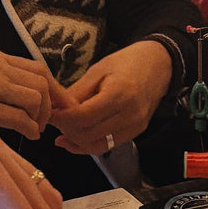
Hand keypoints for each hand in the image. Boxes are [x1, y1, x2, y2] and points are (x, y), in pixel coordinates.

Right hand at [0, 49, 66, 143]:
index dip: (55, 90)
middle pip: (43, 83)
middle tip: (47, 122)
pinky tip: (26, 136)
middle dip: (52, 105)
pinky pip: (21, 119)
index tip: (61, 106)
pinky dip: (30, 130)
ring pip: (36, 100)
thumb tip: (29, 95)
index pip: (38, 69)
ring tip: (34, 130)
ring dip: (41, 119)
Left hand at [50, 40, 172, 154]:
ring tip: (61, 131)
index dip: (62, 118)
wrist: (158, 65)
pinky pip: (107, 145)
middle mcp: (130, 114)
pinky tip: (73, 139)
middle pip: (88, 134)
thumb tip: (56, 109)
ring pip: (97, 146)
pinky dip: (87, 145)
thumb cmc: (127, 63)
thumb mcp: (98, 70)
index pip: (83, 116)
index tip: (49, 114)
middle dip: (66, 130)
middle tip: (53, 120)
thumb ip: (77, 92)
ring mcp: (135, 126)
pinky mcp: (135, 133)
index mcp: (119, 94)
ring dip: (75, 141)